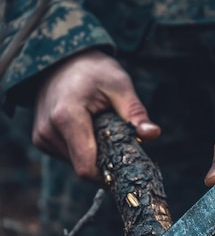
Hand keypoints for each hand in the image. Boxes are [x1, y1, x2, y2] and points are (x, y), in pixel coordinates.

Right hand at [33, 49, 160, 178]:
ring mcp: (41, 136)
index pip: (86, 166)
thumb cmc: (95, 71)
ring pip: (75, 162)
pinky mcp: (40, 138)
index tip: (128, 169)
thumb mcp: (120, 86)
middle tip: (119, 140)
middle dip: (104, 161)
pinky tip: (87, 128)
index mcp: (66, 117)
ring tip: (100, 127)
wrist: (63, 60)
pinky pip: (67, 155)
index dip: (108, 175)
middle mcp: (48, 130)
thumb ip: (135, 113)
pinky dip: (82, 148)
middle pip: (82, 166)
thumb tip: (153, 134)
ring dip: (93, 153)